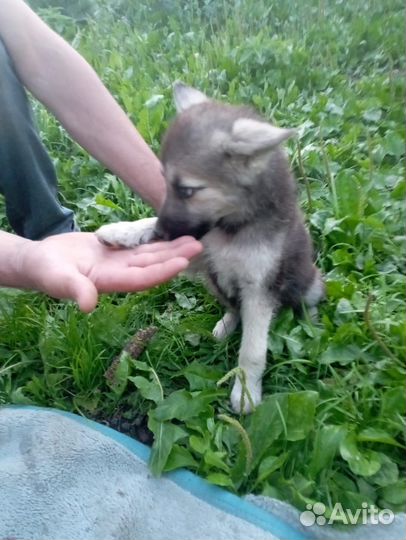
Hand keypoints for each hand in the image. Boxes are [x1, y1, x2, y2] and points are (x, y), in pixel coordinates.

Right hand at [17, 232, 201, 311]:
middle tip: (199, 246)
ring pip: (150, 255)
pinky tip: (171, 233)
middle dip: (175, 257)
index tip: (182, 262)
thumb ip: (72, 288)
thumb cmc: (44, 270)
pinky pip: (140, 245)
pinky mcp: (116, 251)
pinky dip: (155, 240)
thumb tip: (87, 305)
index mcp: (109, 281)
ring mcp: (119, 262)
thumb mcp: (55, 278)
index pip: (141, 278)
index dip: (162, 271)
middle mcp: (120, 273)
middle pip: (153, 265)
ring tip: (192, 239)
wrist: (39, 261)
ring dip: (171, 247)